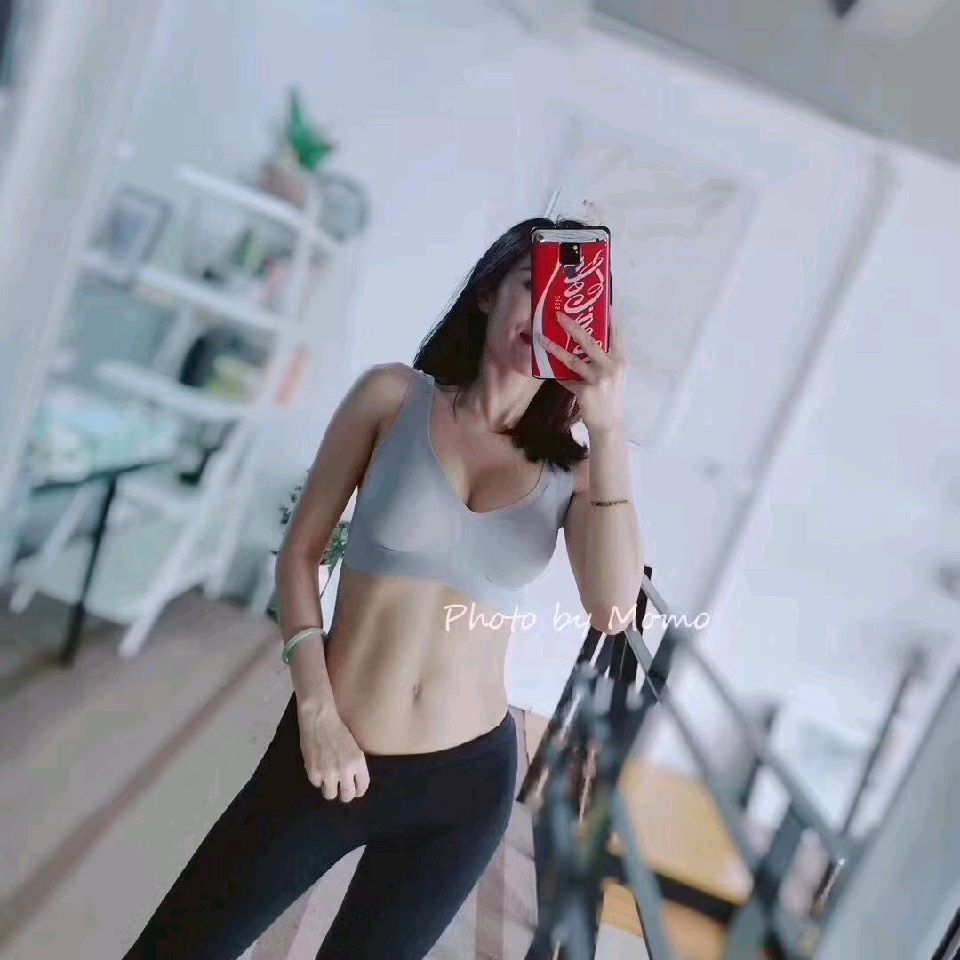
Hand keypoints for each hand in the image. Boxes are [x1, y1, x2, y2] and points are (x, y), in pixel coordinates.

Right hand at [296, 702, 369, 802]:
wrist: (319, 718)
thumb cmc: (338, 728)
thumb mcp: (354, 747)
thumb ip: (355, 765)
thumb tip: (353, 781)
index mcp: (358, 762)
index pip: (362, 786)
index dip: (358, 791)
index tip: (355, 790)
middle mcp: (345, 770)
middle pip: (347, 795)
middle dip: (345, 794)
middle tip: (341, 789)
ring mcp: (328, 773)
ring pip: (330, 794)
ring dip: (330, 788)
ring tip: (328, 779)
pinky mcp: (313, 772)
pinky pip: (317, 784)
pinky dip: (317, 778)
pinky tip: (318, 767)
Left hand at [536, 307, 626, 433]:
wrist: (609, 424)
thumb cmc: (610, 397)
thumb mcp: (614, 376)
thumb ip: (605, 359)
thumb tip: (585, 341)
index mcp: (620, 360)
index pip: (617, 335)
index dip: (611, 319)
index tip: (603, 303)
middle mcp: (611, 367)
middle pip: (590, 341)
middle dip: (573, 326)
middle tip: (559, 314)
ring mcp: (598, 379)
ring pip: (573, 359)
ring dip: (555, 348)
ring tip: (542, 339)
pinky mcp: (585, 391)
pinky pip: (567, 379)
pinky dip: (558, 375)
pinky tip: (548, 370)